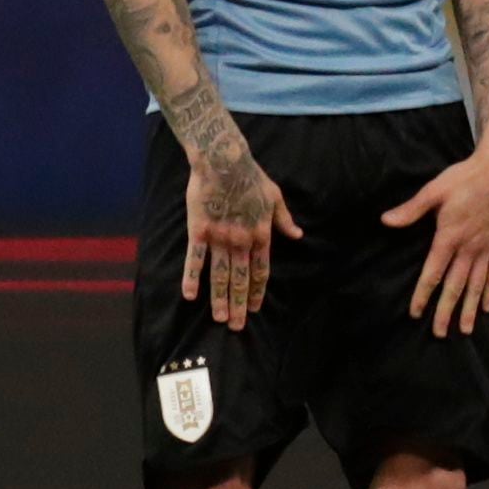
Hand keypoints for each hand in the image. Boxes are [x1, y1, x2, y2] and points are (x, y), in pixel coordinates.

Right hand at [181, 143, 301, 331]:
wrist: (224, 162)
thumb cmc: (252, 177)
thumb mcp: (276, 197)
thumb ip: (284, 220)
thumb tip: (298, 236)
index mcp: (261, 235)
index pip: (261, 271)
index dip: (256, 291)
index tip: (254, 308)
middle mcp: (241, 242)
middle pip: (240, 279)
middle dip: (238, 304)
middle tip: (235, 326)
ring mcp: (220, 238)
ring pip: (220, 275)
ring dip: (219, 299)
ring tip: (218, 318)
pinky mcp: (199, 231)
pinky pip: (195, 259)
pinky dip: (192, 277)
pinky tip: (190, 295)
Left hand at [381, 132, 488, 337]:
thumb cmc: (464, 177)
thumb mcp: (433, 190)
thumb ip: (411, 210)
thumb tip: (386, 221)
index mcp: (450, 236)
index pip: (434, 273)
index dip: (423, 295)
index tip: (415, 313)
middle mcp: (470, 247)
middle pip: (457, 286)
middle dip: (447, 311)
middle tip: (439, 333)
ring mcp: (487, 247)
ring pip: (477, 285)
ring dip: (471, 308)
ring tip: (466, 329)